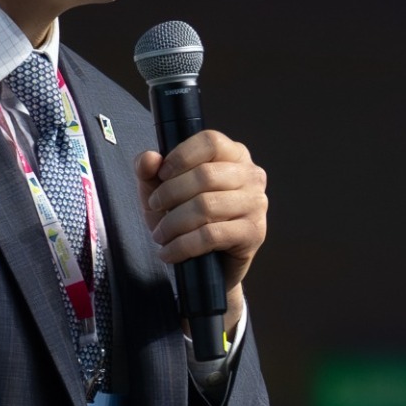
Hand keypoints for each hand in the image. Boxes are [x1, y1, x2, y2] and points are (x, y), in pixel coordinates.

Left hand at [136, 131, 267, 334]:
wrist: (207, 264)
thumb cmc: (186, 217)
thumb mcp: (160, 190)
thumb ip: (149, 169)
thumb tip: (150, 158)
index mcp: (233, 154)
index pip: (210, 142)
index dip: (181, 156)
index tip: (161, 174)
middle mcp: (251, 174)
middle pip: (205, 175)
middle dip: (170, 194)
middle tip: (153, 208)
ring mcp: (256, 203)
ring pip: (206, 206)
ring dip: (173, 223)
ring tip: (160, 234)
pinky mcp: (254, 233)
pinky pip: (211, 235)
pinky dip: (182, 245)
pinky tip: (169, 252)